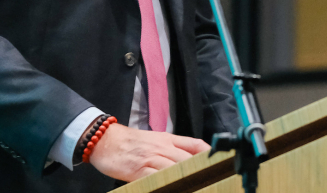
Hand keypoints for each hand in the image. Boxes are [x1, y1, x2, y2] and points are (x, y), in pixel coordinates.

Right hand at [88, 123, 210, 181]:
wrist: (105, 140)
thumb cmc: (130, 143)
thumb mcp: (155, 140)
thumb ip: (172, 148)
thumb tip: (190, 161)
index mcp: (168, 139)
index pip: (195, 144)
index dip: (209, 154)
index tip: (221, 164)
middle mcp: (162, 147)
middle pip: (189, 159)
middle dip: (202, 171)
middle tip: (215, 182)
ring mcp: (151, 158)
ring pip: (176, 169)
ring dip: (188, 180)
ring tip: (200, 188)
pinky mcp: (139, 169)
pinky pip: (156, 179)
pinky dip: (166, 185)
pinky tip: (174, 189)